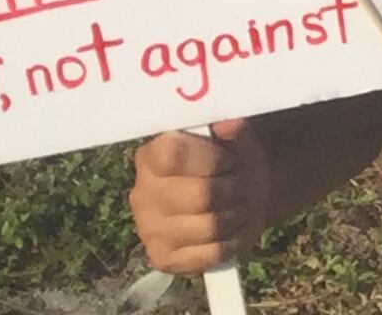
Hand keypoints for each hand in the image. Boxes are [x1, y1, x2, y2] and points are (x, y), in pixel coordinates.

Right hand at [130, 121, 260, 275]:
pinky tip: (229, 231)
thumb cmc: (231, 165)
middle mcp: (142, 192)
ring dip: (235, 216)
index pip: (174, 153)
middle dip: (232, 190)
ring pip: (208, 226)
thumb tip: (229, 124)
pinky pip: (210, 254)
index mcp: (152, 156)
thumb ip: (233, 128)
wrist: (239, 201)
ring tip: (236, 207)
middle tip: (238, 186)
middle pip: (200, 195)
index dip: (211, 159)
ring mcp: (149, 228)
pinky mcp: (162, 257)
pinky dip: (230, 243)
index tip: (228, 161)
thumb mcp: (236, 141)